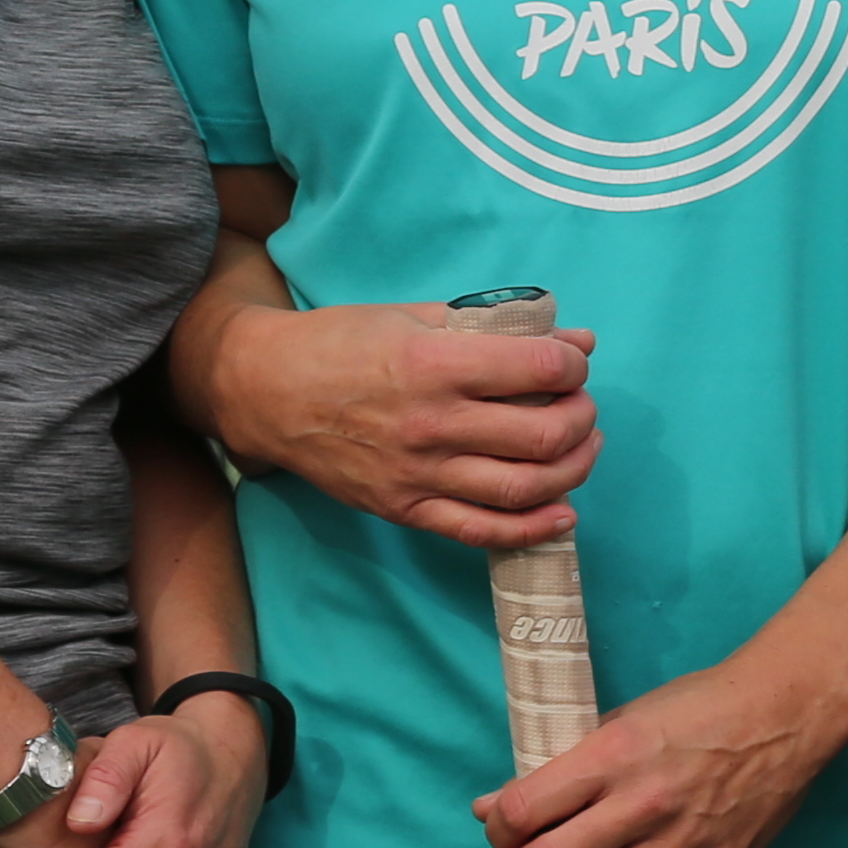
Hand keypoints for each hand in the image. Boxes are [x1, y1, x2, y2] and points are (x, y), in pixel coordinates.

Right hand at [210, 302, 597, 546]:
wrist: (266, 390)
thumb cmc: (342, 343)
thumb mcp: (415, 316)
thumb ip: (497, 327)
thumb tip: (578, 337)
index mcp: (435, 363)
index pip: (538, 368)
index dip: (573, 364)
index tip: (573, 361)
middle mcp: (431, 423)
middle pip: (542, 434)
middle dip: (580, 418)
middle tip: (580, 405)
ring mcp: (418, 474)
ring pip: (523, 488)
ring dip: (572, 470)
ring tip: (581, 449)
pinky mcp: (404, 509)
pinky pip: (481, 531)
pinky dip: (533, 529)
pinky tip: (563, 514)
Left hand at [474, 647, 847, 847]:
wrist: (786, 714)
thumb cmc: (703, 706)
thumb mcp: (624, 718)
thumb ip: (565, 763)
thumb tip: (500, 803)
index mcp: (612, 755)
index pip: (528, 808)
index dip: (499, 829)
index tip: (498, 834)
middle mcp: (640, 803)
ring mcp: (677, 843)